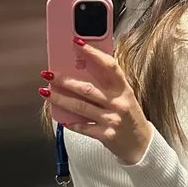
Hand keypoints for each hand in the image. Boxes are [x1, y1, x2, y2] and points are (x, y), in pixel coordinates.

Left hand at [39, 37, 152, 164]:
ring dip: (60, 99)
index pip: (109, 66)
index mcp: (124, 88)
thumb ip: (109, 84)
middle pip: (88, 88)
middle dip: (65, 80)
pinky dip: (71, 123)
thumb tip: (83, 69)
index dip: (94, 53)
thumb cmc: (130, 114)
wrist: (141, 143)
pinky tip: (61, 118)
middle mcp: (118, 102)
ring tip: (45, 91)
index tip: (78, 43)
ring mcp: (111, 119)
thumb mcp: (125, 95)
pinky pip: (83, 127)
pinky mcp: (105, 135)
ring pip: (80, 106)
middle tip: (49, 73)